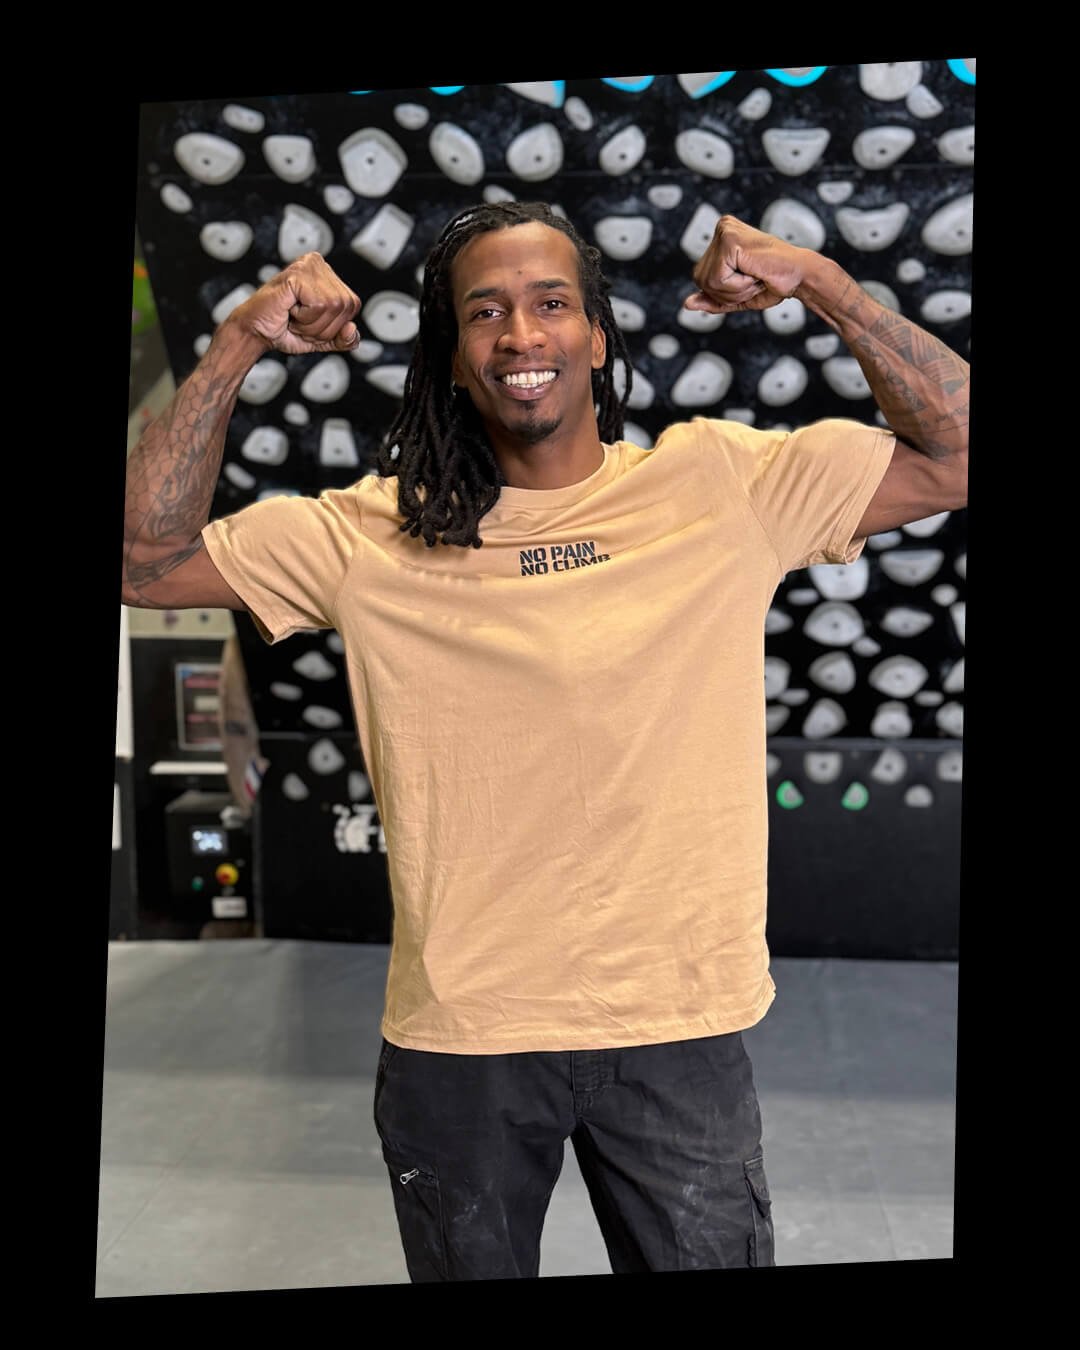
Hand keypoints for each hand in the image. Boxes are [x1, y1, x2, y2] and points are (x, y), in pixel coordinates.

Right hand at [228, 253, 362, 354]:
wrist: (255, 332)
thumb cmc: (285, 330)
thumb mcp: (323, 339)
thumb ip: (344, 339)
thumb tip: (352, 329)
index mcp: (328, 275)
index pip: (353, 305)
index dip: (335, 324)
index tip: (310, 322)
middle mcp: (319, 263)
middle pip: (345, 306)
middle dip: (323, 326)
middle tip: (299, 321)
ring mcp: (308, 265)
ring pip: (333, 306)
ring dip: (312, 324)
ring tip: (293, 315)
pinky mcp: (298, 273)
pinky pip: (318, 305)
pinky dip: (304, 318)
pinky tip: (289, 309)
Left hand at [684, 216, 810, 313]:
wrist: (799, 276)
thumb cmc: (774, 281)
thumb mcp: (736, 296)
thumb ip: (712, 300)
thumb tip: (687, 304)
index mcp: (721, 238)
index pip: (701, 278)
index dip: (723, 291)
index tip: (749, 278)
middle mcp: (721, 229)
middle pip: (700, 280)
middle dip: (726, 292)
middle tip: (753, 278)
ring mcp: (724, 231)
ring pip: (708, 282)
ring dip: (735, 290)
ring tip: (754, 276)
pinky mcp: (728, 240)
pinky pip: (718, 280)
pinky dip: (738, 286)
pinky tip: (754, 272)